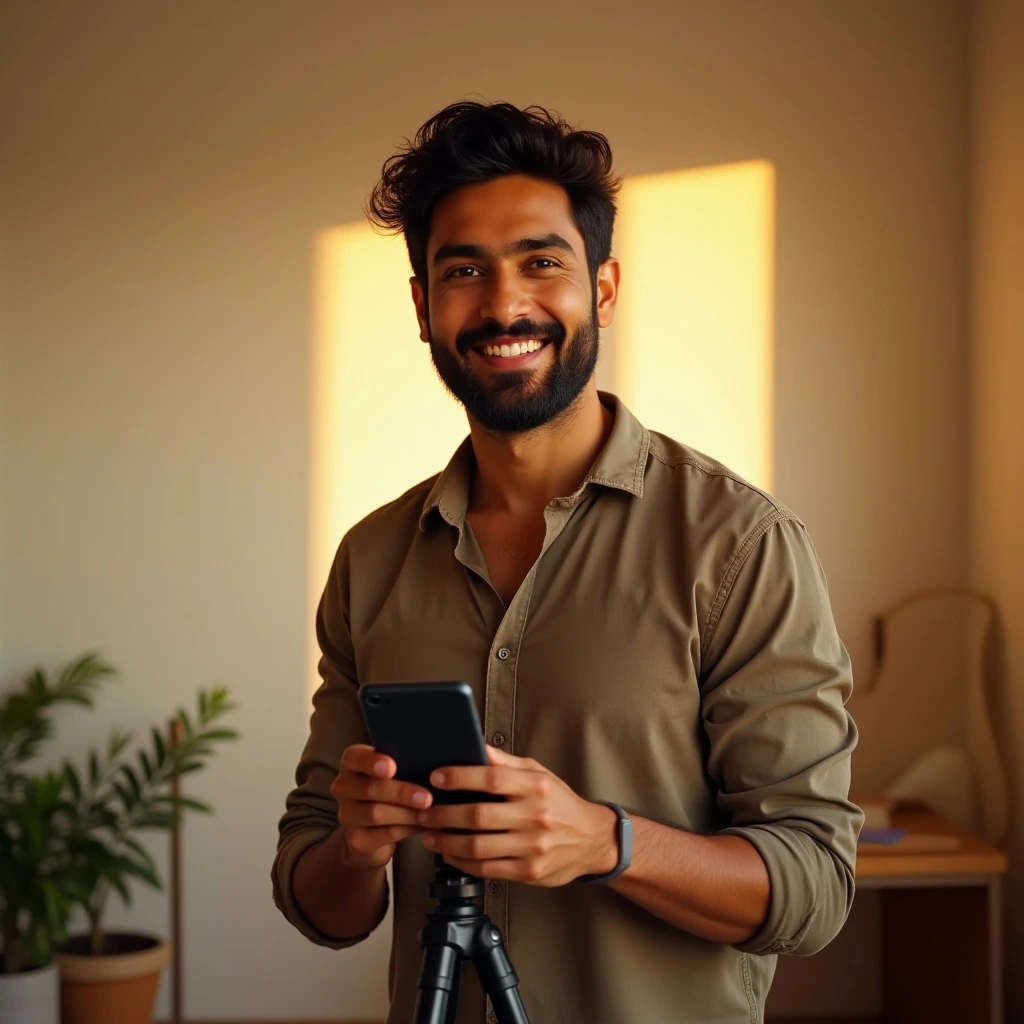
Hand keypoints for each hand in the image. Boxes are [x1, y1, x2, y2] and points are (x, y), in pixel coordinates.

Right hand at [330, 744, 432, 869]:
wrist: (371, 831)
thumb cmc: (388, 790)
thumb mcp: (390, 774)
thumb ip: (402, 764)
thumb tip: (432, 761)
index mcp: (351, 764)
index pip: (354, 757)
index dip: (372, 761)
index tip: (393, 767)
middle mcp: (343, 788)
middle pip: (370, 788)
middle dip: (402, 793)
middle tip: (427, 797)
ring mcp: (347, 816)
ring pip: (377, 813)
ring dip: (407, 813)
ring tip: (430, 813)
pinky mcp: (357, 840)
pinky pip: (385, 834)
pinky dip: (408, 829)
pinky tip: (425, 825)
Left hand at [415, 745, 618, 885]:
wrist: (592, 839)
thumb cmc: (560, 802)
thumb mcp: (538, 773)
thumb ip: (505, 763)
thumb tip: (475, 745)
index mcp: (536, 787)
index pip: (492, 778)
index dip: (460, 777)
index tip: (437, 777)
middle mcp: (535, 816)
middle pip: (478, 816)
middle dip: (443, 814)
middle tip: (423, 811)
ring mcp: (532, 847)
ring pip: (478, 846)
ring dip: (446, 842)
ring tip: (429, 834)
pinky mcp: (529, 872)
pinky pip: (487, 868)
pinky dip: (463, 862)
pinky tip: (450, 854)